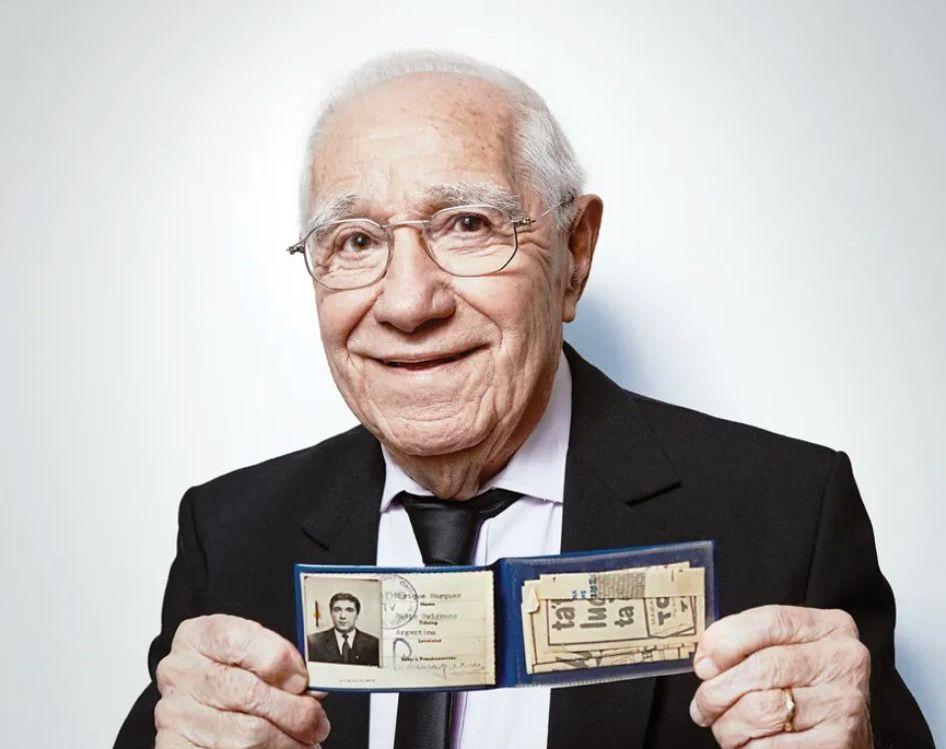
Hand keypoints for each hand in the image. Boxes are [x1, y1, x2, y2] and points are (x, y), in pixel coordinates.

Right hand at [155, 614, 330, 747]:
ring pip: (247, 734)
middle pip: (249, 692)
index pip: (239, 640)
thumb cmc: (232, 673)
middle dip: (295, 712)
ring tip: (305, 741)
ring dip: (287, 742)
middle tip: (317, 722)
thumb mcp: (250, 652)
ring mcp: (175, 713)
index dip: (281, 660)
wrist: (201, 701)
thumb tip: (311, 689)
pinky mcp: (177, 746)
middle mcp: (180, 672)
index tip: (304, 680)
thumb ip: (277, 660)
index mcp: (198, 636)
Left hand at [690, 605, 871, 747]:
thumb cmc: (804, 694)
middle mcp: (844, 660)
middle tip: (703, 707)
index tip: (703, 665)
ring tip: (726, 729)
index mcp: (831, 627)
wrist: (840, 741)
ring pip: (761, 709)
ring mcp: (844, 702)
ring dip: (729, 725)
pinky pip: (771, 745)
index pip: (769, 621)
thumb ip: (750, 645)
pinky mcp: (837, 742)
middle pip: (760, 667)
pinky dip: (748, 747)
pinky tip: (750, 744)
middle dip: (718, 691)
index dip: (725, 641)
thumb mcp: (785, 654)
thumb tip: (707, 662)